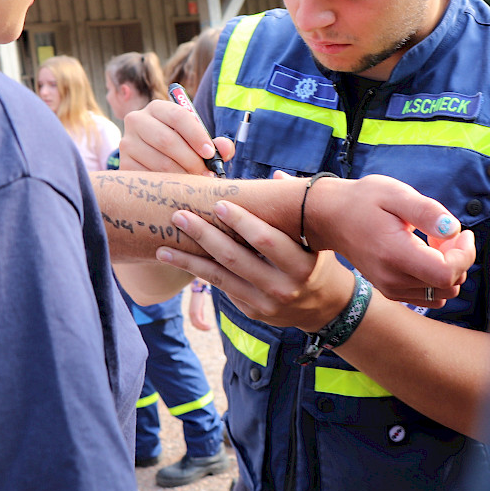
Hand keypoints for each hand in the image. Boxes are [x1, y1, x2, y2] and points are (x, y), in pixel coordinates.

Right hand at [118, 100, 234, 174]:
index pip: (178, 116)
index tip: (210, 154)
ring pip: (159, 162)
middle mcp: (137, 120)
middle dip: (191, 160)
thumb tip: (226, 149)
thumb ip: (215, 143)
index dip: (197, 135)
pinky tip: (178, 188)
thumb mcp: (196, 140)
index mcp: (157, 108)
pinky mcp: (123, 165)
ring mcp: (127, 143)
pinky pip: (149, 177)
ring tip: (196, 183)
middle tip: (206, 175)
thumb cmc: (180, 147)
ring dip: (182, 176)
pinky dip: (167, 185)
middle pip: (167, 140)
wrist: (149, 159)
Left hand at [156, 201, 446, 331]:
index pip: (266, 240)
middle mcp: (282, 288)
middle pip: (235, 258)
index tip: (219, 203)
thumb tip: (276, 178)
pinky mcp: (251, 312)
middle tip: (179, 216)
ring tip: (164, 247)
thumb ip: (294, 211)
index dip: (241, 222)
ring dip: (189, 262)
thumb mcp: (314, 239)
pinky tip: (179, 259)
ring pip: (220, 278)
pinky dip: (200, 272)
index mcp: (301, 265)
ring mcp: (265, 304)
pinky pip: (223, 288)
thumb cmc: (318, 261)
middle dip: (204, 236)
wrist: (326, 309)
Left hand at [187, 281, 213, 330]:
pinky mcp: (195, 312)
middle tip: (209, 328)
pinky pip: (199, 321)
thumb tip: (202, 320)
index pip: (194, 323)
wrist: (197, 290)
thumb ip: (200, 313)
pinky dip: (203, 325)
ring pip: (196, 324)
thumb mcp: (200, 307)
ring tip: (210, 328)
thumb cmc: (199, 298)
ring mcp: (192, 313)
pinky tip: (209, 326)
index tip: (206, 328)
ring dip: (203, 327)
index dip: (200, 327)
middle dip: (202, 328)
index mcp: (191, 313)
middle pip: (194, 324)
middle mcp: (190, 314)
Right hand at [302, 173, 475, 302]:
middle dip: (458, 259)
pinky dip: (436, 278)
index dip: (465, 255)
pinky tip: (424, 254)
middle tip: (445, 233)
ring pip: (443, 293)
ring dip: (448, 269)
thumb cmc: (363, 201)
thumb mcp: (395, 193)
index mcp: (395, 254)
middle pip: (449, 285)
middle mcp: (393, 279)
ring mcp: (391, 289)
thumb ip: (427, 211)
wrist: (330, 217)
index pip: (447, 273)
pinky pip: (430, 296)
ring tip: (433, 242)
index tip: (462, 232)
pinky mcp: (392, 291)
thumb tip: (454, 229)